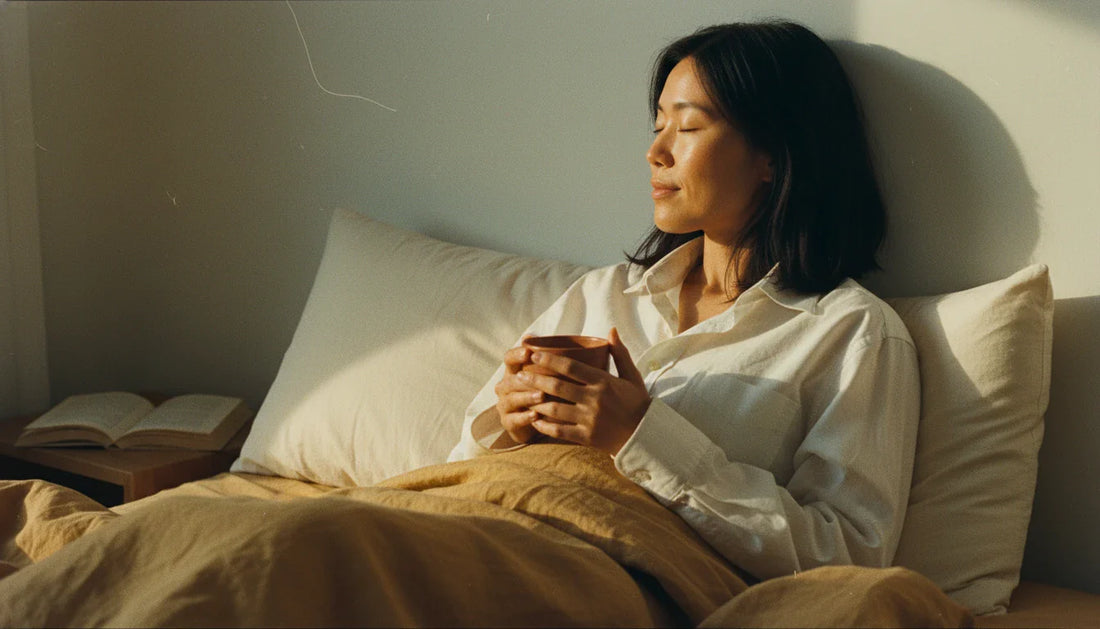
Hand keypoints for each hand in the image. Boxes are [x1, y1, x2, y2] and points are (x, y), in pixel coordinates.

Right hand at [493, 336, 543, 444]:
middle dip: (525, 378)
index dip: (517, 354)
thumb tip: (541, 336)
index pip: (509, 358)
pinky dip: (525, 417)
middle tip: (539, 377)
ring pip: (511, 399)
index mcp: (513, 371)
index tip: (529, 352)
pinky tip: (536, 416)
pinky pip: (514, 419)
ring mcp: (505, 405)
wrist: (537, 423)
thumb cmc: (544, 393)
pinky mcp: (508, 422)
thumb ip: (545, 358)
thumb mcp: (546, 375)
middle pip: (510, 379)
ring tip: (542, 396)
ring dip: (527, 397)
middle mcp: (505, 386)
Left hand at [522, 328, 650, 454]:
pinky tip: (534, 419)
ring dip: (535, 402)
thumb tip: (611, 329)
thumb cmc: (637, 403)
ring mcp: (589, 420)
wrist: (645, 436)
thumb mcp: (631, 376)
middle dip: (534, 379)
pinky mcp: (586, 437)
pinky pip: (560, 431)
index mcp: (604, 382)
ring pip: (554, 409)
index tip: (533, 355)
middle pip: (557, 387)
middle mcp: (594, 400)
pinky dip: (544, 426)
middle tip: (519, 374)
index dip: (549, 360)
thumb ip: (619, 353)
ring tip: (521, 395)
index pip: (571, 367)